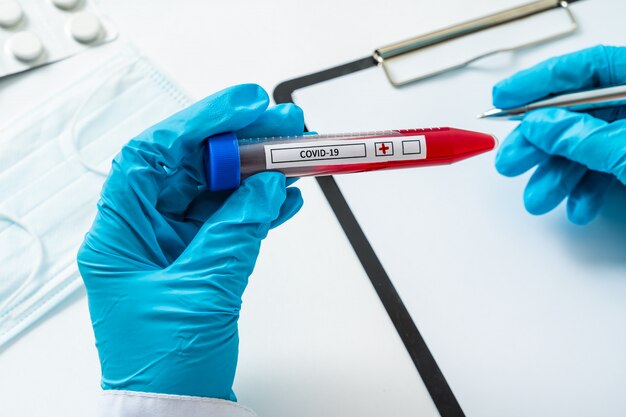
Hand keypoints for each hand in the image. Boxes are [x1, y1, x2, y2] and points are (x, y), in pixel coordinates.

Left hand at [77, 84, 303, 399]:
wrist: (173, 408)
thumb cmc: (163, 364)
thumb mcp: (203, 288)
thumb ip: (237, 229)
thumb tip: (266, 185)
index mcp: (120, 233)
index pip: (153, 154)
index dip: (197, 121)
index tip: (242, 105)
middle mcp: (142, 232)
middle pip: (188, 166)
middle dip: (237, 143)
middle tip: (282, 125)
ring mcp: (172, 245)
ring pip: (215, 191)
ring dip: (255, 173)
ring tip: (295, 157)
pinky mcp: (198, 260)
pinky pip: (229, 220)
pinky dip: (259, 208)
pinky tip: (286, 198)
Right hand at [493, 45, 625, 224]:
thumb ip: (583, 137)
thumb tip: (540, 126)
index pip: (589, 68)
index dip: (541, 81)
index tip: (504, 98)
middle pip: (579, 113)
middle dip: (540, 143)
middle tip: (510, 159)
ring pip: (587, 149)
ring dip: (556, 176)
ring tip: (537, 197)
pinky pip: (606, 173)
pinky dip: (585, 192)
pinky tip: (577, 207)